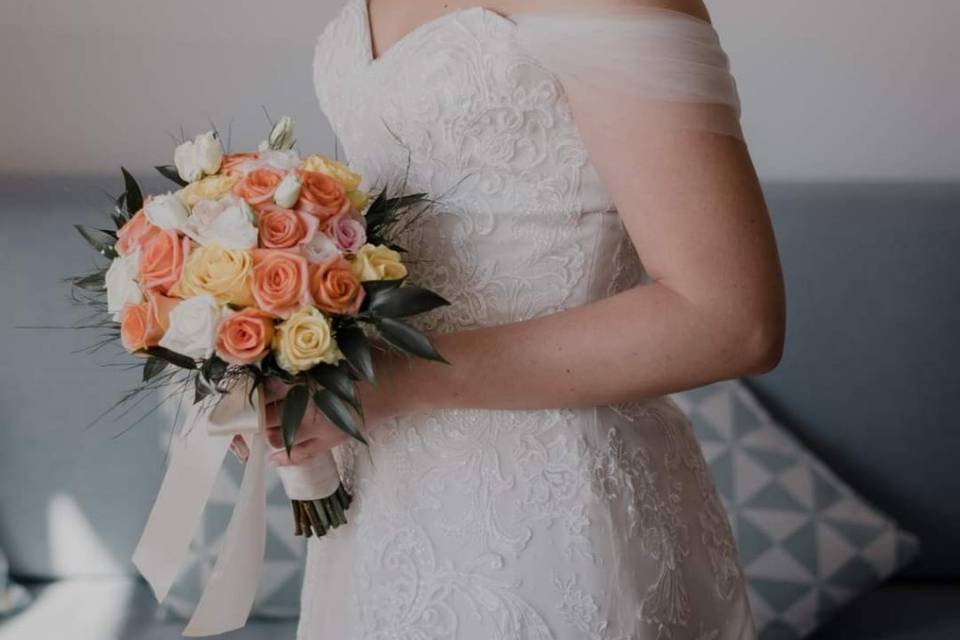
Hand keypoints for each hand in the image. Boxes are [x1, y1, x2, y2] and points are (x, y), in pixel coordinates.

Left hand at [260, 355, 407, 465]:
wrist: (397, 382)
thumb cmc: (367, 359)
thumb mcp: (331, 348)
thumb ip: (303, 354)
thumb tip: (274, 356)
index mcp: (303, 378)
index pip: (262, 389)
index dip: (250, 391)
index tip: (245, 388)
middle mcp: (305, 405)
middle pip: (265, 415)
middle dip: (255, 414)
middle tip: (250, 409)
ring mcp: (317, 426)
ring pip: (277, 436)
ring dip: (267, 432)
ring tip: (266, 424)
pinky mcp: (331, 440)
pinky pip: (300, 454)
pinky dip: (283, 457)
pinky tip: (274, 456)